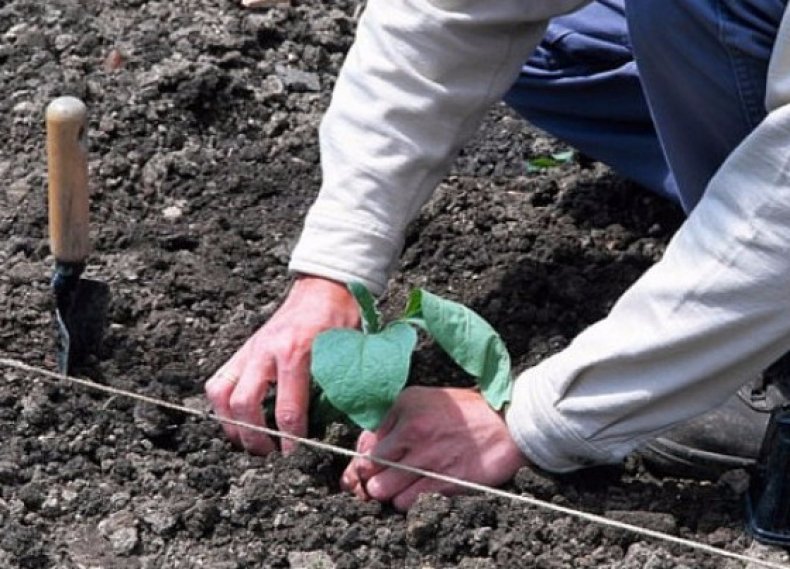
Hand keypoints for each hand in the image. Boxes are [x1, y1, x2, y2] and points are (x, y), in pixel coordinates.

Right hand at [205, 275, 358, 454]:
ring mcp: (250, 350)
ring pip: (222, 394)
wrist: (325, 288)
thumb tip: (341, 424)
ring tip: (249, 442)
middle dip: (255, 436)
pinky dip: (223, 406)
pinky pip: (219, 382)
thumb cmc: (341, 320)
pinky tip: (238, 420)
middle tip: (269, 453)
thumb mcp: (349, 353)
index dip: (291, 438)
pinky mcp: (242, 351)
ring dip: (231, 424)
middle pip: (245, 404)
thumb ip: (341, 386)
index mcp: (297, 352)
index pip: (288, 408)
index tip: (295, 453)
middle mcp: (267, 351)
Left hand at [341, 386, 528, 510]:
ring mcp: (430, 458)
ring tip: (403, 485)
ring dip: (390, 492)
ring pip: (384, 491)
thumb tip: (367, 445)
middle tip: (383, 479)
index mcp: (405, 408)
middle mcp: (413, 432)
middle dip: (372, 479)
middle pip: (369, 471)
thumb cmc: (465, 412)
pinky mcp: (446, 481)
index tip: (368, 468)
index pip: (365, 444)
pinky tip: (420, 491)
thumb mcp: (423, 399)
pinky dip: (409, 501)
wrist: (508, 425)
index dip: (362, 461)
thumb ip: (392, 419)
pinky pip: (408, 503)